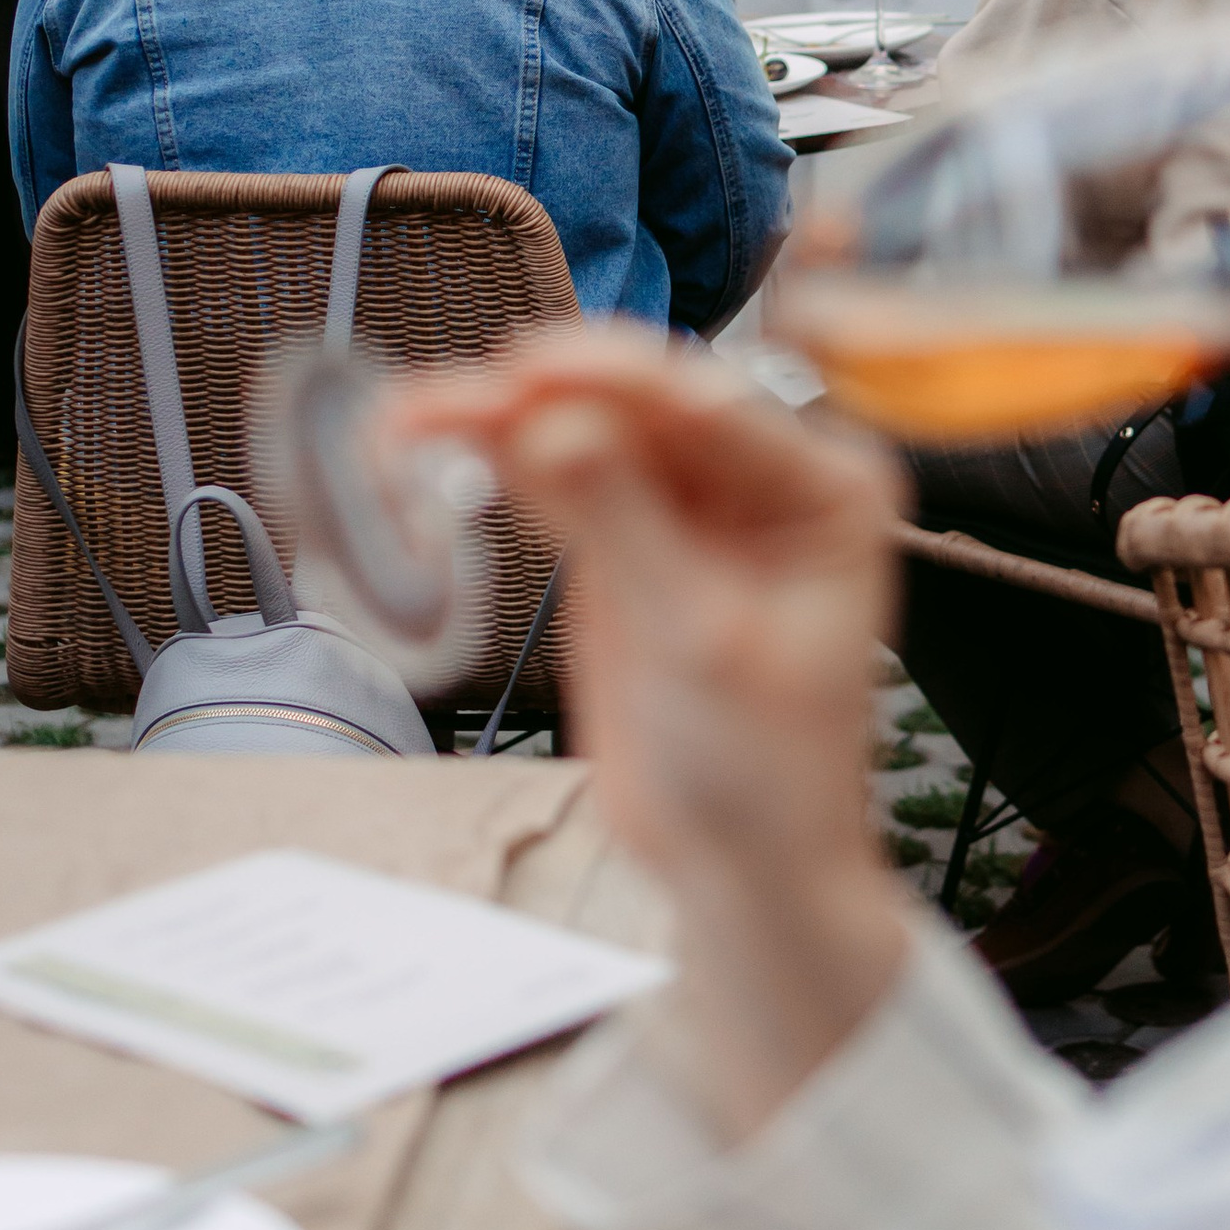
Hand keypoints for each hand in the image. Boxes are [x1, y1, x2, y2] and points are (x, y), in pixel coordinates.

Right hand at [388, 327, 916, 1137]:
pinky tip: (430, 443)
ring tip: (406, 416)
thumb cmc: (769, 768)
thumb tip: (556, 423)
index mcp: (823, 485)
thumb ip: (627, 524)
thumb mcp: (701, 641)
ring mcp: (684, 501)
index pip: (710, 404)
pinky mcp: (621, 538)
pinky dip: (492, 463)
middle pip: (636, 405)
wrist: (738, 860)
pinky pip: (552, 480)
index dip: (612, 380)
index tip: (529, 369)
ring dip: (495, 421)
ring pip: (581, 431)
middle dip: (541, 393)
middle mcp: (758, 475)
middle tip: (453, 399)